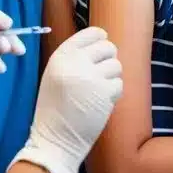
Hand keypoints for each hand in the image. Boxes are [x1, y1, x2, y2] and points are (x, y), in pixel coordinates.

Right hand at [11, 27, 123, 172]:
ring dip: (111, 78)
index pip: (92, 33)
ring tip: (97, 91)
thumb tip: (102, 41)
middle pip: (109, 47)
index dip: (101, 40)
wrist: (53, 139)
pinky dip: (113, 93)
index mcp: (61, 56)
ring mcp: (91, 77)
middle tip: (100, 74)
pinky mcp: (104, 94)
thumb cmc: (55, 108)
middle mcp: (75, 62)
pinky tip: (99, 103)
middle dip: (108, 59)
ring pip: (116, 65)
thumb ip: (74, 58)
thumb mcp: (55, 74)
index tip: (100, 47)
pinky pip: (119, 84)